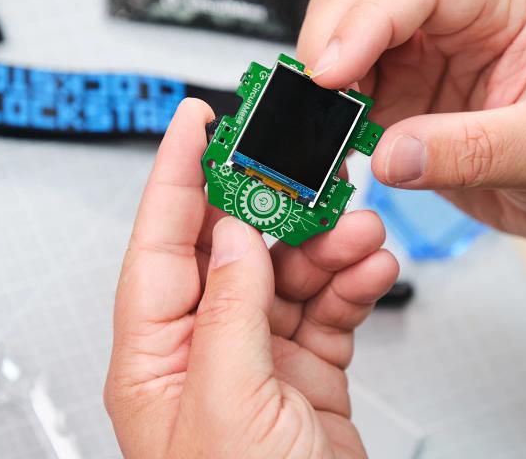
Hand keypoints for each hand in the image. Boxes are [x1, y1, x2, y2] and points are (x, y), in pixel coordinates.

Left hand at [104, 99, 398, 457]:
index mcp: (155, 356)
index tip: (196, 120)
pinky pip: (327, 307)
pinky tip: (370, 270)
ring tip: (359, 233)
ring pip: (287, 272)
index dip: (176, 174)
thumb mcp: (227, 404)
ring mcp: (257, 360)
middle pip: (231, 248)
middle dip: (274, 205)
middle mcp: (201, 351)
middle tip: (307, 168)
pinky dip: (352, 283)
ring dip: (326, 245)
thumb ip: (229, 308)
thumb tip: (234, 231)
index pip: (159, 243)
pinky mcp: (307, 373)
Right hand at [297, 0, 525, 240]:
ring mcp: (418, 64)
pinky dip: (329, 131)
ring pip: (338, 54)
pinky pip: (347, 109)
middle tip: (313, 107)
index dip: (362, 24)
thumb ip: (471, 150)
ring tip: (319, 140)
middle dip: (325, 51)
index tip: (330, 75)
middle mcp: (446, 23)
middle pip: (355, 5)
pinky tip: (333, 159)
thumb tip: (389, 157)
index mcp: (493, 1)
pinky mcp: (403, 107)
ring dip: (320, 95)